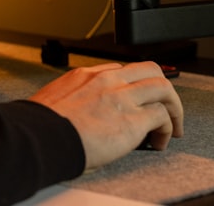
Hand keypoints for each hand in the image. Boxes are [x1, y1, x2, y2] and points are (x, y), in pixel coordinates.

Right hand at [30, 61, 183, 170]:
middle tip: (165, 109)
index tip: (137, 100)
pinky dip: (167, 129)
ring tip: (171, 127)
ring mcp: (121, 96)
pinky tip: (159, 142)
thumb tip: (79, 117)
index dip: (135, 86)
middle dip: (163, 90)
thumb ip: (72, 99)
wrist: (40, 137)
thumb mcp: (54, 100)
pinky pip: (162, 116)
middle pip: (149, 70)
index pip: (122, 70)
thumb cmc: (41, 126)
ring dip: (173, 108)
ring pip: (163, 88)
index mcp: (85, 75)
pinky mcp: (132, 118)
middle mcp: (107, 80)